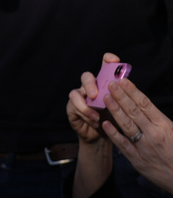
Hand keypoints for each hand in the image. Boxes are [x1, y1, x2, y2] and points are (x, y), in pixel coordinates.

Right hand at [68, 53, 121, 197]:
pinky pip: (74, 107)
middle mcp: (89, 87)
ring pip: (76, 93)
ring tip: (96, 114)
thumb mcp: (120, 107)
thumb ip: (120, 96)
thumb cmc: (113, 120)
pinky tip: (95, 121)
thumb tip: (126, 84)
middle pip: (86, 77)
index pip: (104, 66)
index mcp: (103, 84)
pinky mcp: (72, 107)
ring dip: (86, 104)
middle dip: (90, 84)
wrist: (101, 137)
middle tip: (95, 94)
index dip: (108, 60)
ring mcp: (79, 96)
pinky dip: (85, 114)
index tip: (114, 60)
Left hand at [100, 78, 172, 193]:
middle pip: (134, 111)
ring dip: (115, 110)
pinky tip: (104, 124)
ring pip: (127, 125)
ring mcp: (144, 147)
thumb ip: (159, 120)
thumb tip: (144, 105)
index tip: (123, 81)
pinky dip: (113, 134)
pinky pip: (123, 144)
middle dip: (121, 96)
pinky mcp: (137, 159)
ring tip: (105, 98)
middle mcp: (154, 134)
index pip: (146, 104)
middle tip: (110, 84)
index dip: (133, 91)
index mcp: (165, 126)